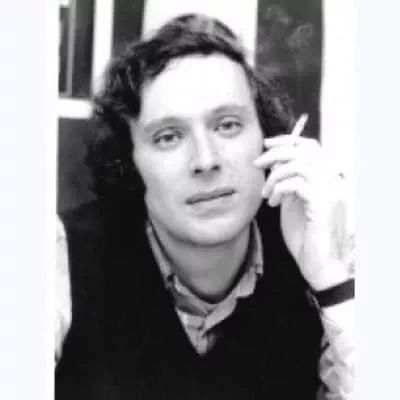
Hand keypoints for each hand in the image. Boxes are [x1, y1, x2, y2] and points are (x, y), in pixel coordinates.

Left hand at [254, 135, 349, 290]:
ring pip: (299, 164)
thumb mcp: (291, 202)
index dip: (288, 140)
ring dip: (274, 176)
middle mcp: (330, 181)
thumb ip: (287, 181)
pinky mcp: (321, 205)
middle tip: (256, 164)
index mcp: (323, 178)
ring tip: (266, 193)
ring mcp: (328, 192)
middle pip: (304, 150)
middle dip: (275, 152)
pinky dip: (278, 189)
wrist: (316, 263)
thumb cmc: (303, 235)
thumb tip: (273, 162)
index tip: (266, 143)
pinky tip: (272, 203)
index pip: (310, 146)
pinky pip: (296, 184)